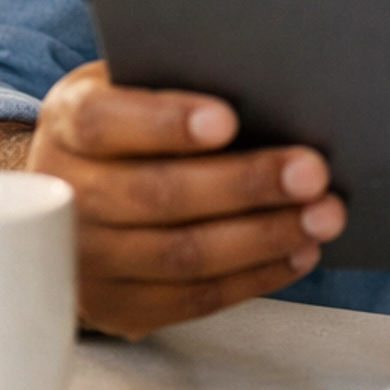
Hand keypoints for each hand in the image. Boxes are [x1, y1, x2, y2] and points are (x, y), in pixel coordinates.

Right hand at [22, 62, 347, 338]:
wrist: (72, 198)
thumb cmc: (128, 126)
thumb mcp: (131, 88)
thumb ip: (175, 82)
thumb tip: (266, 85)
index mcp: (69, 124)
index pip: (105, 123)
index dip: (166, 123)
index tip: (227, 120)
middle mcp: (67, 196)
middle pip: (157, 195)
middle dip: (244, 184)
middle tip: (312, 171)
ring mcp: (87, 260)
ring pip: (181, 255)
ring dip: (264, 236)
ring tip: (323, 215)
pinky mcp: (118, 307)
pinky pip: (193, 299)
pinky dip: (255, 276)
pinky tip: (299, 251)